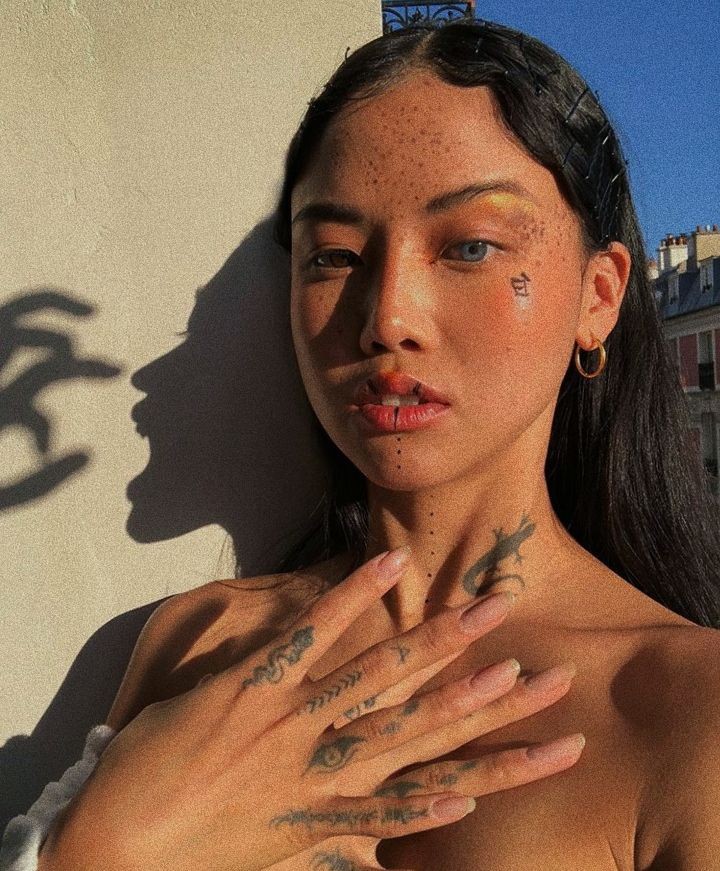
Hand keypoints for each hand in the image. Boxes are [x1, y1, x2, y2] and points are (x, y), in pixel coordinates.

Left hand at [40, 547, 523, 870]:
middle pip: (428, 727)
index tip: (560, 745)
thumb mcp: (280, 856)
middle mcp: (330, 767)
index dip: (506, 766)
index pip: (442, 788)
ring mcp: (293, 724)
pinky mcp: (251, 688)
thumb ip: (338, 842)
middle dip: (492, 699)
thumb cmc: (198, 860)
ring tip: (488, 613)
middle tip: (551, 672)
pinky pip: (310, 634)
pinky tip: (386, 565)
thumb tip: (386, 848)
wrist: (117, 852)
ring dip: (439, 643)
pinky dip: (350, 598)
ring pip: (381, 677)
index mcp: (341, 812)